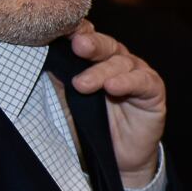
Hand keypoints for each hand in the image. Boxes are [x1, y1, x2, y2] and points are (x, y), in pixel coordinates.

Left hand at [67, 21, 165, 187]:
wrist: (117, 158)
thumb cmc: (90, 127)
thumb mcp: (66, 102)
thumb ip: (58, 80)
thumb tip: (38, 56)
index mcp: (95, 59)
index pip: (86, 37)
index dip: (74, 32)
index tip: (57, 32)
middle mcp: (117, 60)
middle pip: (105, 44)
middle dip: (90, 43)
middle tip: (77, 45)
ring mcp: (137, 73)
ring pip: (121, 62)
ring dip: (101, 71)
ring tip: (82, 84)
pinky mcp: (153, 90)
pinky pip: (142, 81)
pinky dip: (127, 82)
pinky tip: (112, 87)